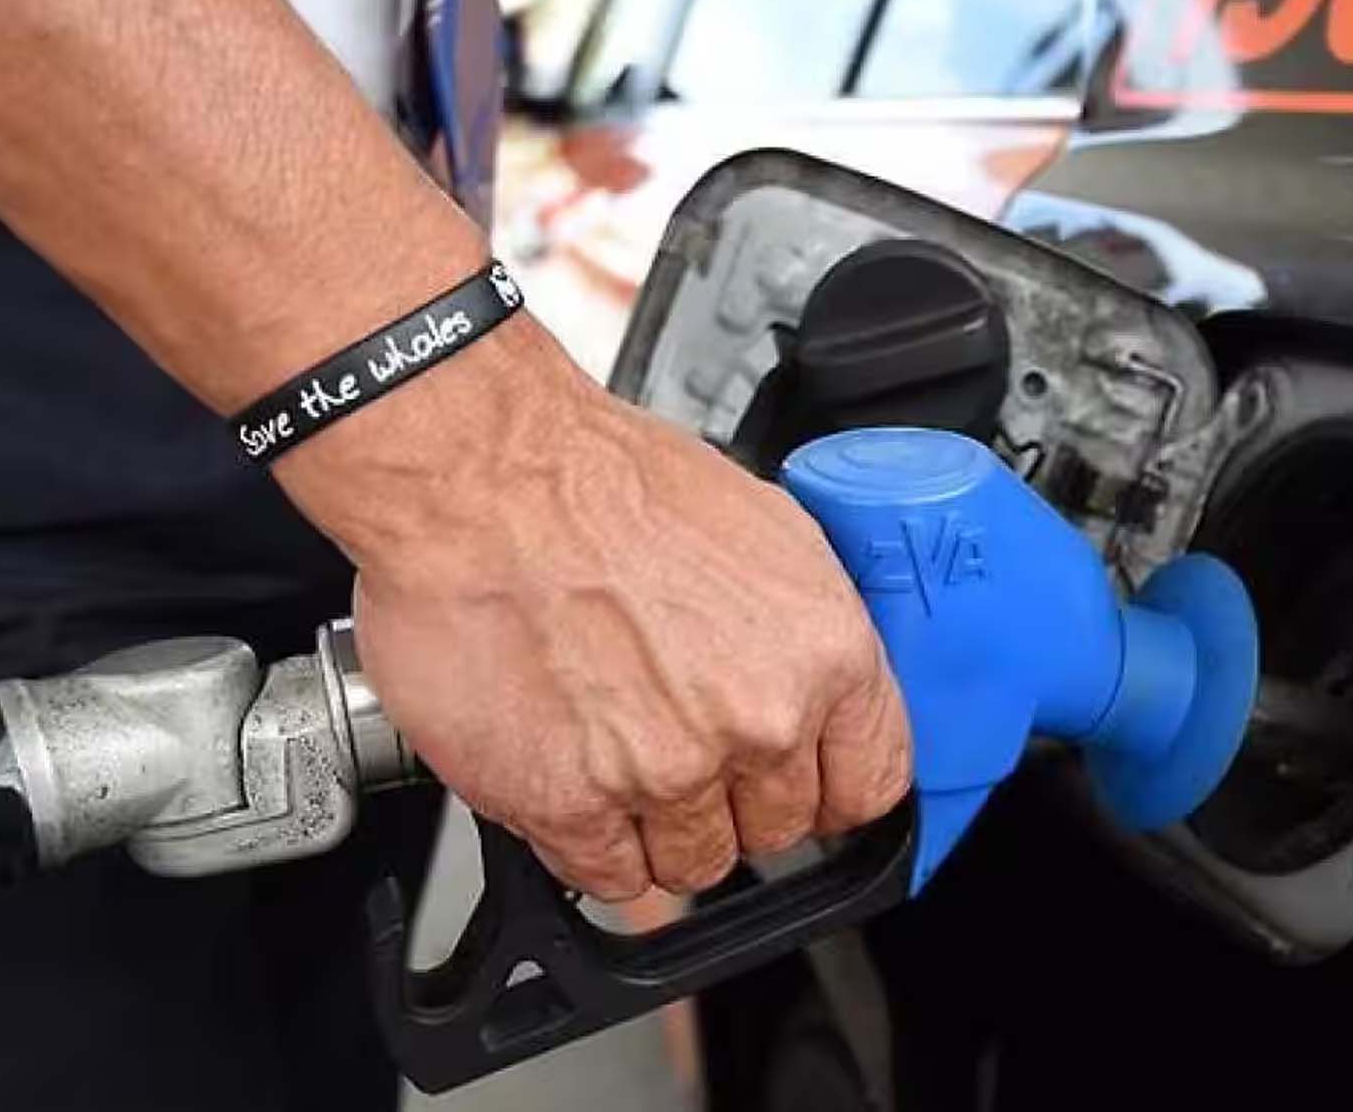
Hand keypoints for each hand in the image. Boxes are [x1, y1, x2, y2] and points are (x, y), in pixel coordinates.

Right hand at [277, 313, 911, 898]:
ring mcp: (665, 772)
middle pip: (778, 831)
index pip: (870, 783)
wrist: (483, 474)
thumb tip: (814, 697)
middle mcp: (757, 722)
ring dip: (660, 827)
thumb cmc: (605, 482)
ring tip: (617, 750)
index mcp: (824, 654)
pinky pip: (608, 878)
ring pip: (695, 865)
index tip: (799, 784)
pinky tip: (573, 776)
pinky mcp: (571, 804)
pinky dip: (590, 844)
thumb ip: (804, 637)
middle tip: (681, 740)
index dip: (827, 787)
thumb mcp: (765, 531)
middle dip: (734, 798)